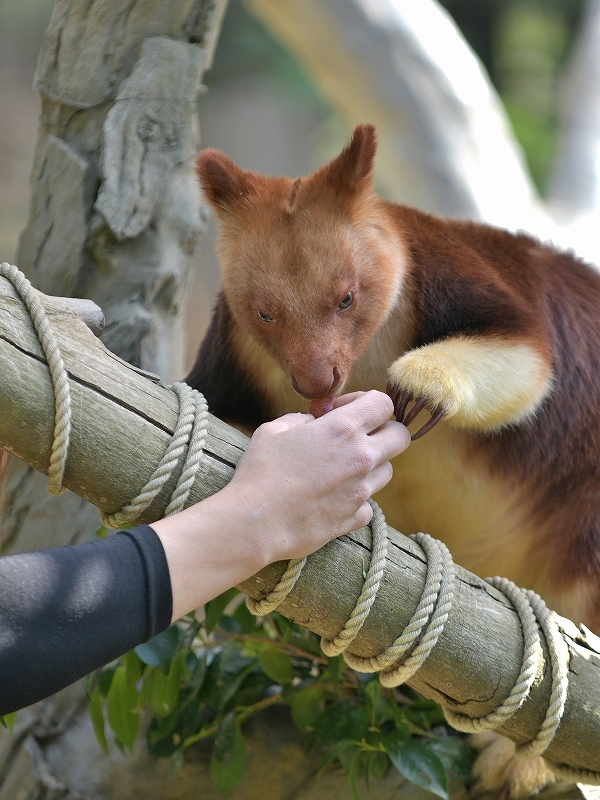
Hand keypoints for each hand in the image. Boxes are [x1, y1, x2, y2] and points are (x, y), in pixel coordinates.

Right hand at [223, 390, 409, 562]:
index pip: (384, 403)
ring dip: (370, 466)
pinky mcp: (355, 517)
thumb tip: (314, 422)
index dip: (366, 402)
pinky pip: (369, 504)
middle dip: (383, 432)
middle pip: (401, 436)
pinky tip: (332, 498)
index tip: (343, 411)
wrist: (255, 522)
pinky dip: (356, 499)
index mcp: (342, 428)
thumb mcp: (274, 430)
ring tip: (340, 470)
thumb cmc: (259, 472)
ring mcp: (361, 490)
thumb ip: (301, 419)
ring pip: (387, 471)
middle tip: (357, 438)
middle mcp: (360, 457)